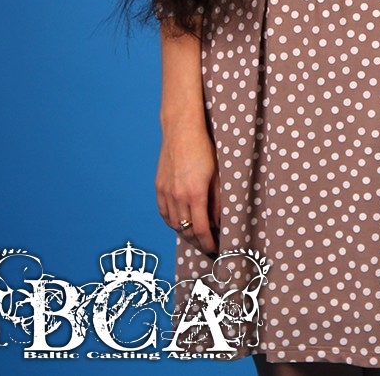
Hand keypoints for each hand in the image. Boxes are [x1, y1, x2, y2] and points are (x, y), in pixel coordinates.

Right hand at [155, 121, 220, 255]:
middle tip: (208, 247)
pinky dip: (173, 223)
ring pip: (174, 224)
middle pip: (186, 231)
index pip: (201, 230)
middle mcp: (178, 195)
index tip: (216, 249)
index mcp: (195, 193)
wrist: (181, 130)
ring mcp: (166, 192)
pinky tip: (181, 224)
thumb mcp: (217, 174)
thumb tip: (220, 221)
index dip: (208, 243)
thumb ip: (218, 200)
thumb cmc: (204, 149)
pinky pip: (164, 213)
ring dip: (185, 234)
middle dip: (198, 243)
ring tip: (196, 238)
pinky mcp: (159, 187)